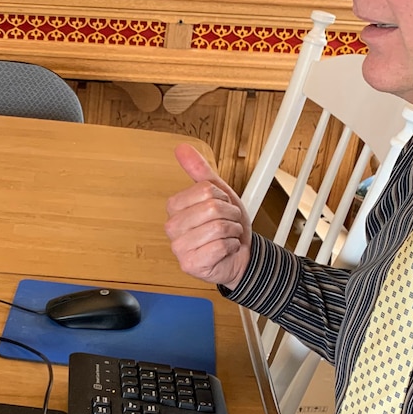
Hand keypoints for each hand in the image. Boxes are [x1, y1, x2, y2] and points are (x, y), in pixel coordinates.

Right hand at [164, 144, 252, 288]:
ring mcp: (179, 248)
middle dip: (230, 215)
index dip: (222, 198)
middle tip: (228, 223)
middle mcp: (172, 228)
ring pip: (217, 228)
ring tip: (227, 236)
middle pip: (212, 208)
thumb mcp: (218, 194)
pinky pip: (219, 246)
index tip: (222, 207)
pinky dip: (231, 247)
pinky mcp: (190, 265)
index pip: (205, 190)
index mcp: (175, 208)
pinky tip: (225, 250)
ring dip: (232, 231)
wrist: (240, 255)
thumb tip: (182, 148)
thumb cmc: (227, 227)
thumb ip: (200, 171)